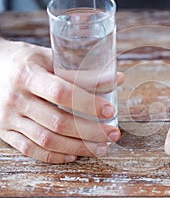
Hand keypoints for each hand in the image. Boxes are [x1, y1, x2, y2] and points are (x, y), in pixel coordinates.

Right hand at [0, 39, 124, 162]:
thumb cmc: (25, 61)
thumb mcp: (48, 57)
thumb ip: (80, 70)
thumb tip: (116, 78)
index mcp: (28, 75)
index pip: (62, 93)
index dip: (88, 104)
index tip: (109, 111)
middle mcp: (17, 98)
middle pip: (58, 122)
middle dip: (90, 132)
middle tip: (112, 135)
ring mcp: (9, 118)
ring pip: (47, 140)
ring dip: (78, 147)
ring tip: (100, 148)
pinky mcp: (5, 131)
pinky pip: (30, 150)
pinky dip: (54, 156)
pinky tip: (73, 155)